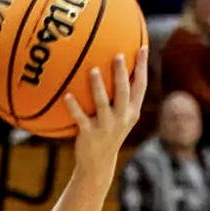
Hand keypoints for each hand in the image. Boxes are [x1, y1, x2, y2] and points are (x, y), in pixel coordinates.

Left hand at [65, 48, 148, 177]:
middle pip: (124, 92)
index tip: (143, 47)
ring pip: (103, 103)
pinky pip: (80, 118)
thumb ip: (119, 96)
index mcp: (132, 111)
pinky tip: (66, 95)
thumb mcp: (119, 117)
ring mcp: (106, 126)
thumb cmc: (107, 133)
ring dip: (98, 86)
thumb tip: (111, 67)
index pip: (141, 86)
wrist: (98, 163)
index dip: (143, 67)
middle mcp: (122, 118)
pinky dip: (74, 106)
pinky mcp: (90, 134)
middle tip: (118, 54)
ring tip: (92, 70)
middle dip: (122, 73)